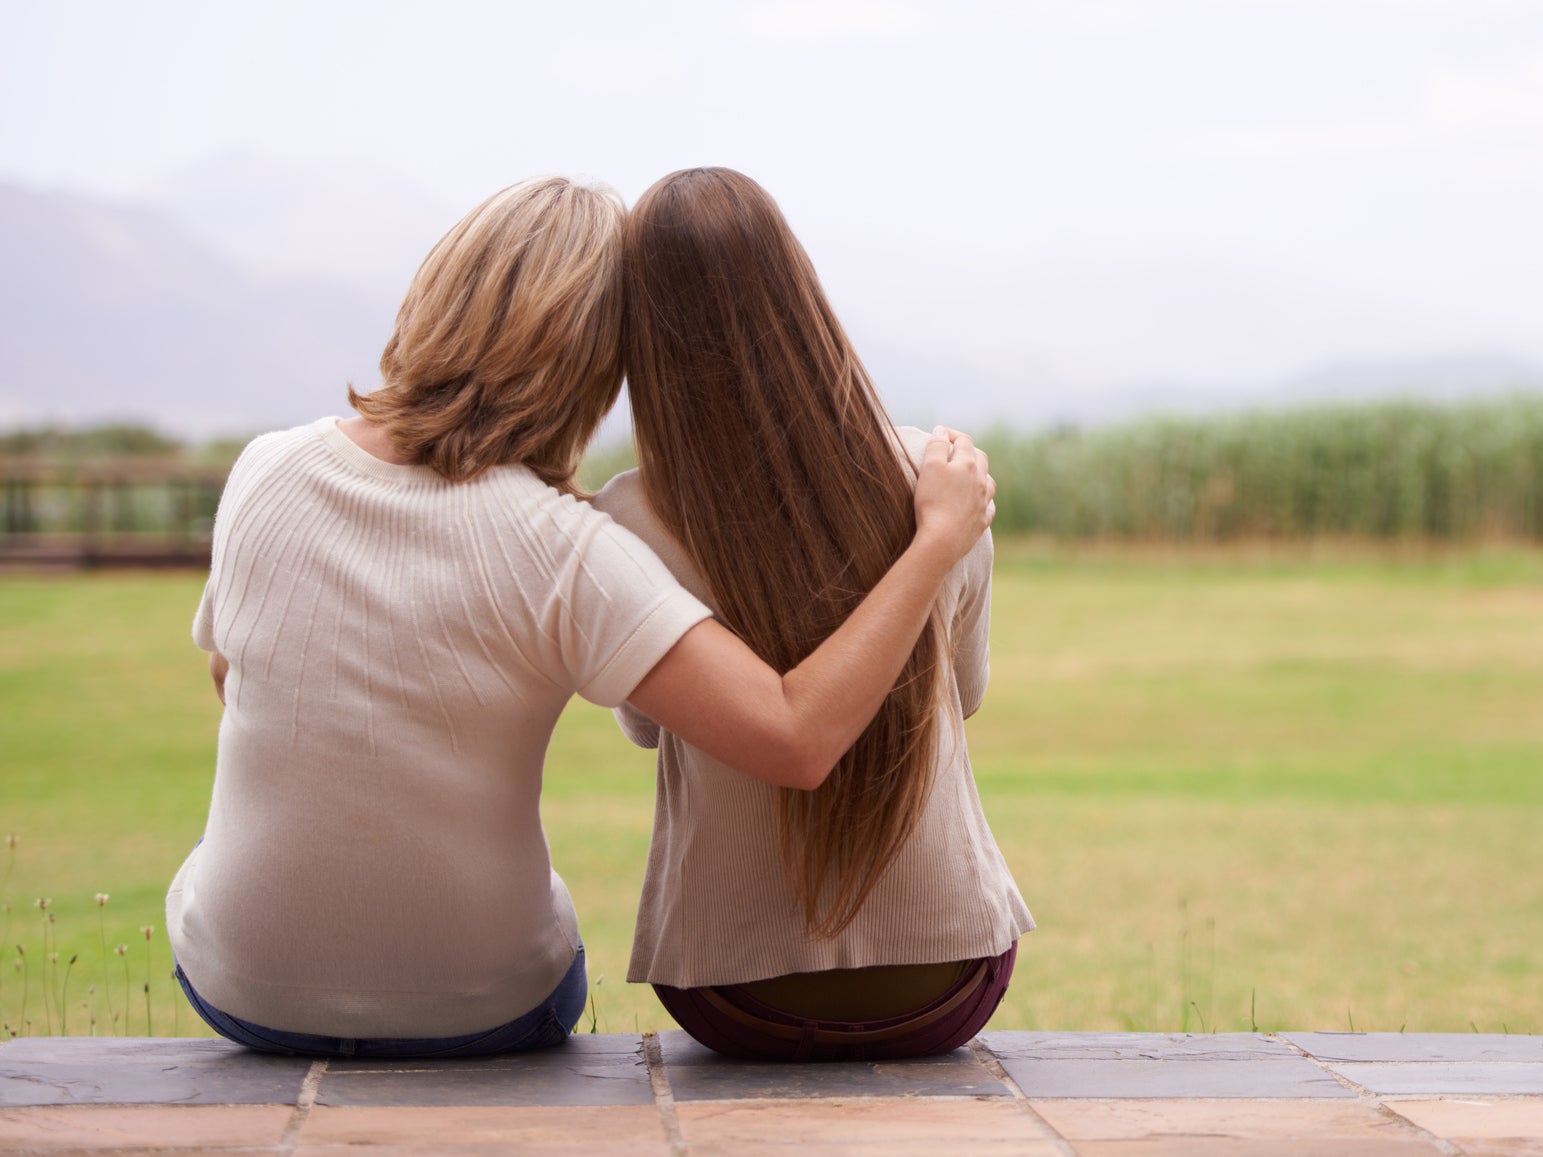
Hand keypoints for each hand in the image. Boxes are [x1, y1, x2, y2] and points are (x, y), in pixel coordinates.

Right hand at [913, 426, 994, 564]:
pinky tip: (978, 501)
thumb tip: (941, 432)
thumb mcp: (929, 468)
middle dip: (968, 450)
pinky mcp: (982, 521)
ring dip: (980, 473)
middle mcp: (980, 480)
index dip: (950, 434)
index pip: (963, 440)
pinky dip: (984, 499)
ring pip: (988, 481)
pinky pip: (989, 506)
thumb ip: (936, 446)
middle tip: (954, 451)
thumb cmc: (932, 502)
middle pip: (980, 457)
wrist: (942, 540)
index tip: (938, 434)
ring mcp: (984, 501)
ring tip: (969, 475)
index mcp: (967, 464)